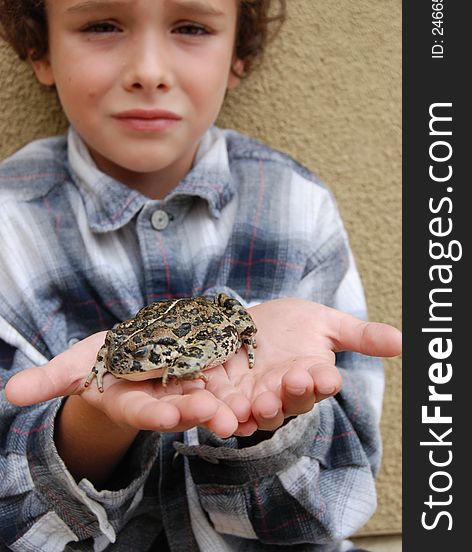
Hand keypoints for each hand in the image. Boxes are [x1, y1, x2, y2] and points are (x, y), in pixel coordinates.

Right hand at [5, 332, 239, 437]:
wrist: (134, 355)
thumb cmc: (101, 361)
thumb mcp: (77, 365)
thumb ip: (51, 378)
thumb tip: (10, 393)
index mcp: (134, 401)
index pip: (142, 412)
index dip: (152, 414)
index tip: (167, 415)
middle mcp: (165, 399)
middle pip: (182, 406)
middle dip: (197, 411)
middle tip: (216, 415)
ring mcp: (189, 385)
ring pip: (210, 395)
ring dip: (226, 403)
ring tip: (243, 409)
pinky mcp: (210, 369)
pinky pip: (228, 373)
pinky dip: (243, 377)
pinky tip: (261, 375)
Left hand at [202, 298, 401, 435]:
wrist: (244, 323)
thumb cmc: (290, 324)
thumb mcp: (325, 322)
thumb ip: (359, 334)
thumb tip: (402, 340)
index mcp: (312, 376)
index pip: (322, 383)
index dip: (323, 381)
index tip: (326, 376)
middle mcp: (286, 394)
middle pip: (293, 402)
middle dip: (293, 395)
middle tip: (293, 383)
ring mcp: (256, 399)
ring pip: (261, 414)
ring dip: (261, 412)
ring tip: (258, 404)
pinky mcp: (226, 399)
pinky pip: (227, 414)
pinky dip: (226, 416)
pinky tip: (224, 414)